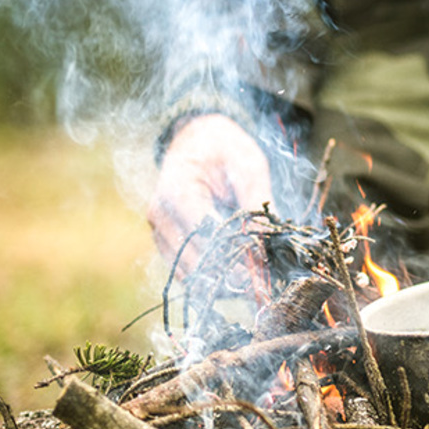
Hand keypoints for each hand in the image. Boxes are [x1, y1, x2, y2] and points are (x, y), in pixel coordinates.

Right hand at [148, 113, 274, 273]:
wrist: (198, 142)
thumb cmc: (225, 150)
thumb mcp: (249, 166)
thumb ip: (258, 203)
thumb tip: (269, 244)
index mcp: (177, 189)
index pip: (205, 234)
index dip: (234, 257)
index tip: (261, 274)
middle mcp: (160, 214)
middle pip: (194, 260)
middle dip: (230, 276)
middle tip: (263, 287)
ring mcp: (159, 231)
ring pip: (188, 274)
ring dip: (221, 285)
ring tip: (255, 287)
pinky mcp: (165, 243)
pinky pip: (185, 272)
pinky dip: (211, 280)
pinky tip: (239, 281)